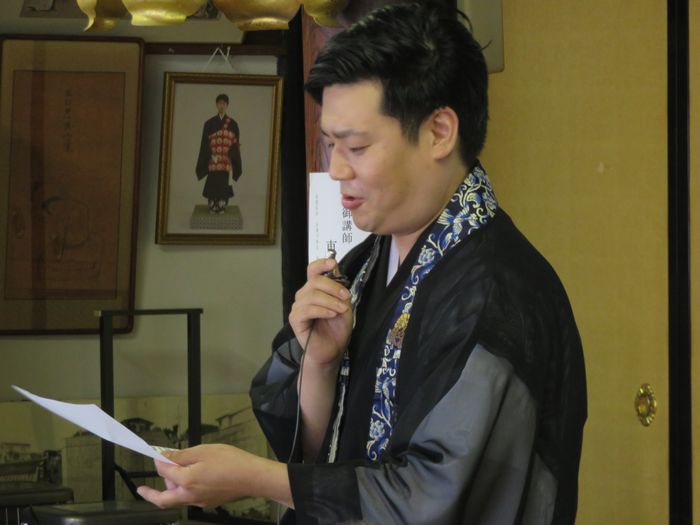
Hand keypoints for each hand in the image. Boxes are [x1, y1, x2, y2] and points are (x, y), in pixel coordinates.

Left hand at [137, 444, 290, 508]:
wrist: (252, 477)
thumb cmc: (231, 461)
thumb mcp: (204, 451)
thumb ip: (181, 455)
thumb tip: (163, 457)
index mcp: (186, 481)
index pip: (164, 471)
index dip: (158, 461)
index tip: (156, 454)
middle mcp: (189, 495)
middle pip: (163, 500)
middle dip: (151, 494)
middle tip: (142, 489)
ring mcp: (199, 502)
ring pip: (177, 498)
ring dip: (171, 487)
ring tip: (177, 471)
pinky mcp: (209, 503)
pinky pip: (190, 498)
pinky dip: (185, 489)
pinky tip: (193, 477)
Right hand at [288, 258, 351, 365]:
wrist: (332, 349)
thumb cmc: (337, 328)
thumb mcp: (344, 305)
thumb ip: (339, 290)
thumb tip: (336, 272)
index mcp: (315, 289)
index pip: (313, 270)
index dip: (322, 264)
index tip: (333, 263)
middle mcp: (304, 295)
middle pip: (315, 280)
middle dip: (333, 287)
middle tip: (346, 297)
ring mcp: (298, 307)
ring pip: (312, 295)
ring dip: (330, 301)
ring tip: (341, 310)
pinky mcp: (295, 319)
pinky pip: (307, 309)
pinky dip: (322, 310)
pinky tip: (331, 315)